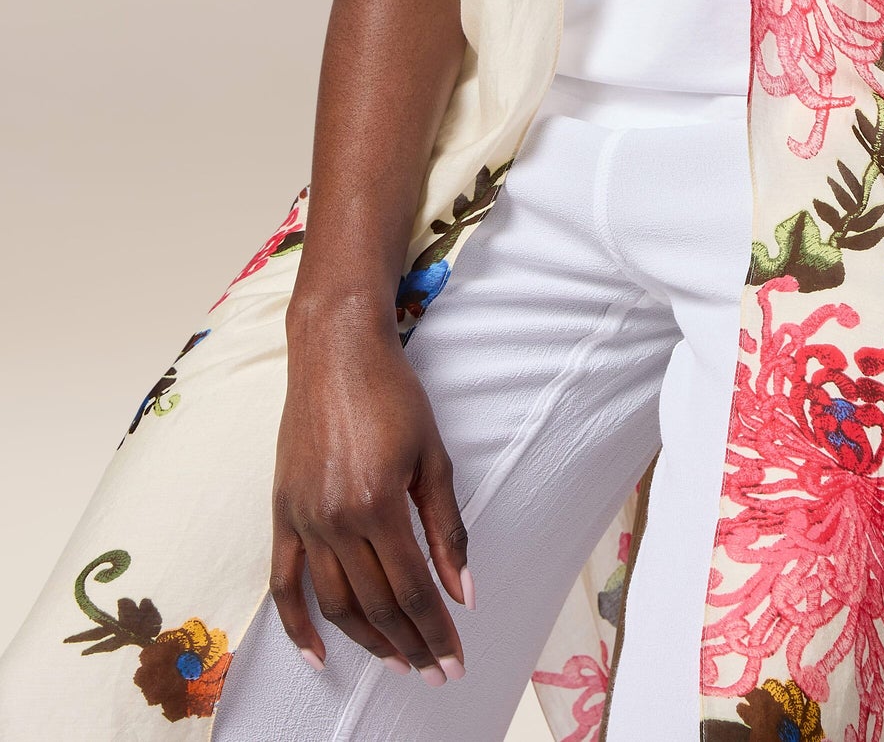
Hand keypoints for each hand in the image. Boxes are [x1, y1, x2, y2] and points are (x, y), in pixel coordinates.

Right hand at [270, 304, 471, 685]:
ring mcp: (303, 519)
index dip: (436, 631)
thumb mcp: (434, 455)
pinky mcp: (282, 513)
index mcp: (378, 504)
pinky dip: (297, 626)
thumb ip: (448, 528)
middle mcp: (335, 520)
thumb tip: (464, 591)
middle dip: (411, 645)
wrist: (335, 350)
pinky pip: (284, 583)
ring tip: (396, 662)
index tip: (454, 660)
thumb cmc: (393, 393)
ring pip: (334, 603)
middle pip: (377, 604)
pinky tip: (318, 655)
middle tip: (435, 672)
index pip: (413, 588)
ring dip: (367, 641)